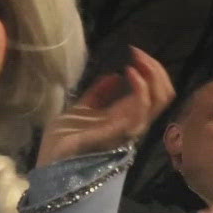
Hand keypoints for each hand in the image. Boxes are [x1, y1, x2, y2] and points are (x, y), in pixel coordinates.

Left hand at [35, 47, 174, 166]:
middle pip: (164, 95)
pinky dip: (140, 88)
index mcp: (126, 117)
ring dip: (151, 75)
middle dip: (156, 69)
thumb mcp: (82, 109)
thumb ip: (99, 94)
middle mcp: (132, 123)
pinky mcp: (118, 133)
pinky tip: (128, 72)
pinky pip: (140, 111)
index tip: (135, 53)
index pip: (155, 94)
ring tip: (135, 61)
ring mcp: (128, 129)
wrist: (48, 159)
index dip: (152, 71)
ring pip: (159, 100)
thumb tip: (115, 76)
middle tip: (138, 54)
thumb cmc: (63, 139)